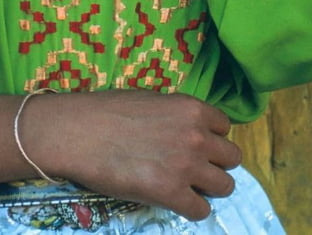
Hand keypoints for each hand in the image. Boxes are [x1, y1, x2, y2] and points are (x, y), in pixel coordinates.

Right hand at [24, 89, 241, 220]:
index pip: (225, 128)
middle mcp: (197, 136)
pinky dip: (191, 208)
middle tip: (195, 169)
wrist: (79, 132)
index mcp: (192, 108)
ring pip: (225, 186)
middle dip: (215, 164)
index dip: (211, 138)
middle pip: (232, 158)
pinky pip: (201, 210)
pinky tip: (174, 200)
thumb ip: (176, 116)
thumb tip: (185, 129)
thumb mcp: (151, 101)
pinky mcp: (171, 193)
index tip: (197, 145)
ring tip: (187, 187)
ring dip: (208, 188)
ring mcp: (186, 166)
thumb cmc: (108, 111)